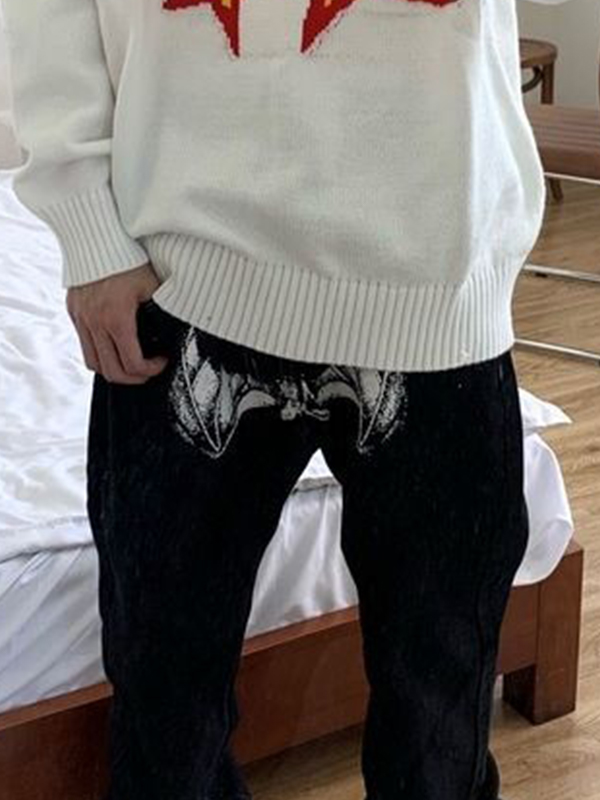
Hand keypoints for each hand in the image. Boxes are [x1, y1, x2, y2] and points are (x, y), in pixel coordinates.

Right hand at [66, 263, 168, 384]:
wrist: (96, 238)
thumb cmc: (127, 259)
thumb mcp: (152, 286)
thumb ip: (160, 310)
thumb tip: (172, 330)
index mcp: (117, 319)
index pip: (132, 363)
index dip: (151, 370)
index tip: (161, 361)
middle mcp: (96, 323)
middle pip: (112, 372)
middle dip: (134, 378)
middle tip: (148, 370)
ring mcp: (82, 320)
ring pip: (94, 363)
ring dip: (113, 370)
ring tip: (130, 363)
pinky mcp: (74, 314)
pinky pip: (84, 346)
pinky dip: (99, 355)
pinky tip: (114, 347)